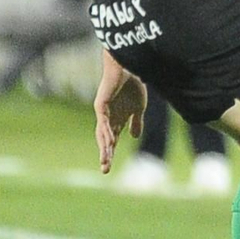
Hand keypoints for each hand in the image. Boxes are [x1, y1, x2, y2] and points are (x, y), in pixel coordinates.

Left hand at [94, 52, 145, 172]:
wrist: (128, 69)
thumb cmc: (133, 86)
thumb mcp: (139, 108)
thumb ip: (136, 122)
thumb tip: (134, 137)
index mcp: (117, 121)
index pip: (112, 141)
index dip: (110, 154)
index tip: (108, 169)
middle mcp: (107, 119)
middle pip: (105, 141)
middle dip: (106, 155)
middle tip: (105, 169)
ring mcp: (103, 113)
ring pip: (102, 134)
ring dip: (105, 147)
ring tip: (106, 159)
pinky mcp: (100, 105)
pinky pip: (102, 122)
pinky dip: (105, 132)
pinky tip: (109, 141)